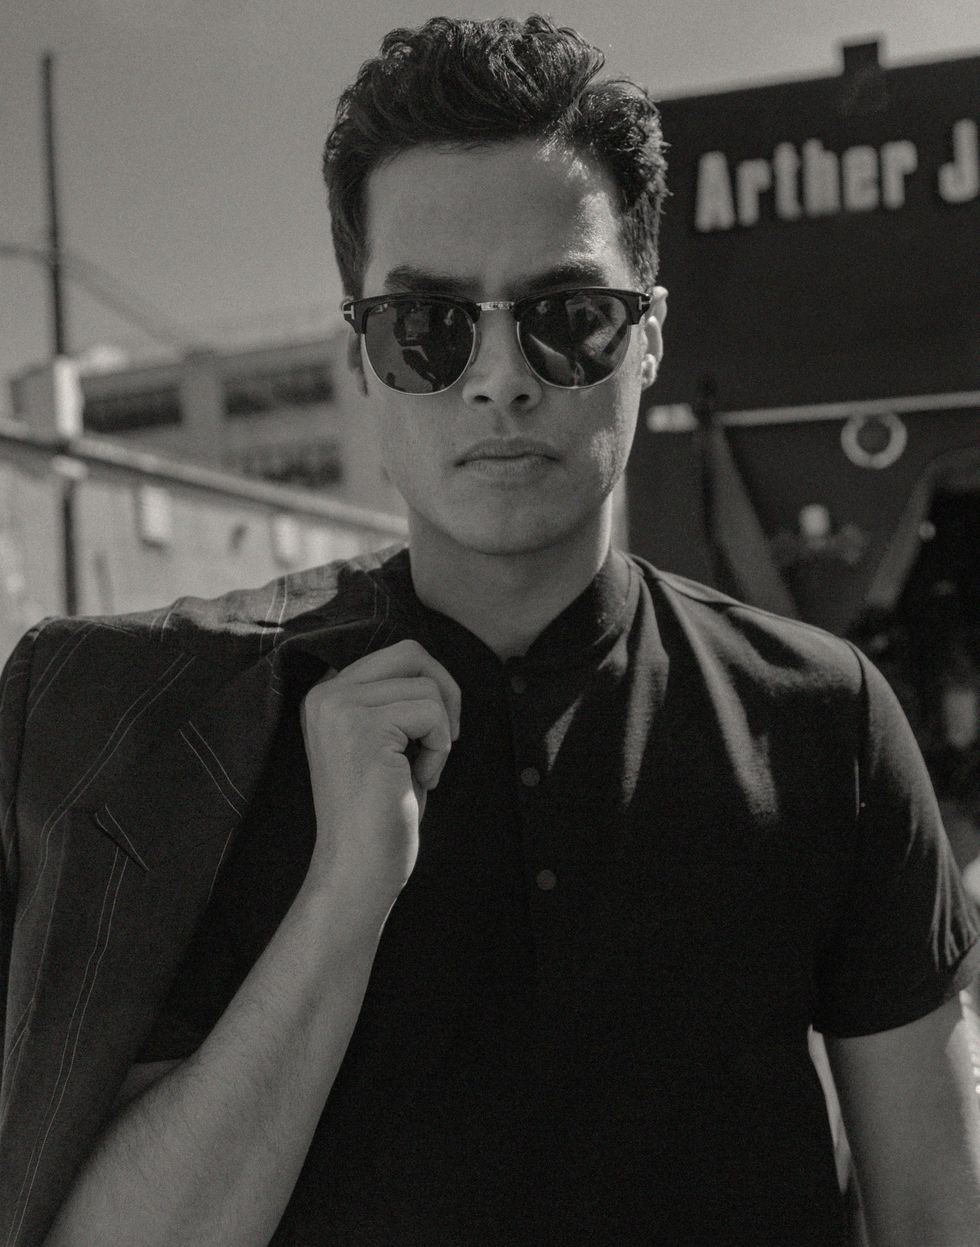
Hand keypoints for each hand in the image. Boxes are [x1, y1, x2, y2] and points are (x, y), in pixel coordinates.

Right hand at [300, 640, 460, 914]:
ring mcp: (341, 708)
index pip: (397, 654)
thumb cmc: (380, 811)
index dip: (428, 686)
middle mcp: (326, 693)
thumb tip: (434, 668)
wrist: (358, 867)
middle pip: (412, 653)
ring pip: (428, 687)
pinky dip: (441, 749)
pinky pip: (433, 713)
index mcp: (326, 694)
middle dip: (445, 692)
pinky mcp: (363, 727)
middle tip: (444, 739)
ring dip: (441, 732)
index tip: (426, 733)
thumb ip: (394, 699)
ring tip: (419, 771)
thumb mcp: (385, 741)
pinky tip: (418, 780)